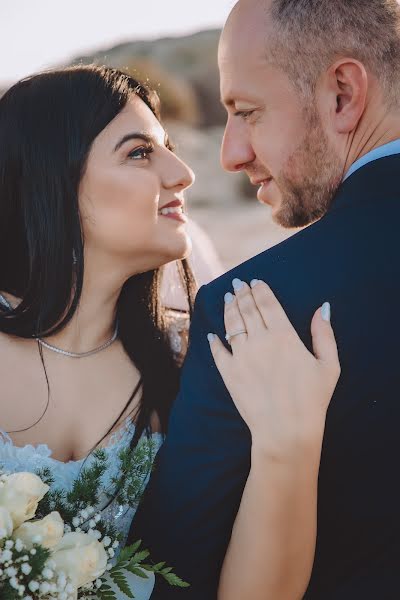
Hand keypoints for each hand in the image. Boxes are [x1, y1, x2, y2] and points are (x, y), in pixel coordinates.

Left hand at [208, 279, 340, 458]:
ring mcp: (241, 356)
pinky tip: (212, 334)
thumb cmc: (312, 399)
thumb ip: (324, 334)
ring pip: (231, 324)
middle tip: (237, 283)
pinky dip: (214, 340)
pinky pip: (218, 351)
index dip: (260, 289)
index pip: (267, 303)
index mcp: (284, 335)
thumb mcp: (328, 365)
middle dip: (242, 293)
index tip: (254, 281)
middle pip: (247, 309)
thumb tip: (322, 308)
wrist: (285, 430)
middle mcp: (259, 341)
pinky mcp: (228, 373)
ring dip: (229, 308)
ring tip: (228, 298)